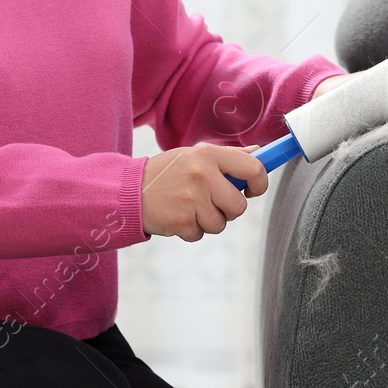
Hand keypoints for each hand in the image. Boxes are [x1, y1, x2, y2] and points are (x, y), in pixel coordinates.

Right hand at [140, 142, 267, 241]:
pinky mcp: (181, 220)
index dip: (260, 182)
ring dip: (208, 221)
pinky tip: (178, 215)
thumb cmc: (167, 173)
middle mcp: (202, 174)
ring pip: (220, 224)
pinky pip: (201, 234)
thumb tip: (259, 153)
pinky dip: (191, 229)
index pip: (253, 167)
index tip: (253, 189)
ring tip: (189, 207)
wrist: (128, 191)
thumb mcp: (194, 155)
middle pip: (238, 206)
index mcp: (208, 155)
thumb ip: (228, 156)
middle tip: (211, 201)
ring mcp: (191, 198)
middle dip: (228, 209)